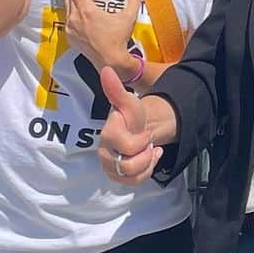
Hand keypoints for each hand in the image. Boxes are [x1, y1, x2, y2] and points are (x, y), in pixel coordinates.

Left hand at [62, 0, 140, 73]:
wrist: (110, 60)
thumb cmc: (117, 40)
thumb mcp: (128, 17)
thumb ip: (134, 2)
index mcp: (87, 11)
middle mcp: (76, 19)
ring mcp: (72, 29)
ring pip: (67, 10)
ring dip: (67, 1)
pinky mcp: (71, 38)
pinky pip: (68, 22)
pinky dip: (70, 15)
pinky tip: (73, 15)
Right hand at [98, 67, 163, 185]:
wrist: (135, 129)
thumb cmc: (131, 116)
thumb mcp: (129, 102)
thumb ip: (116, 89)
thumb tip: (106, 69)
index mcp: (107, 135)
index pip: (128, 146)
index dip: (141, 141)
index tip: (143, 132)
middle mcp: (104, 153)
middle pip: (129, 166)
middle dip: (145, 153)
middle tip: (146, 142)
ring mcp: (109, 166)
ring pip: (133, 175)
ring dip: (147, 162)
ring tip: (147, 151)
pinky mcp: (116, 177)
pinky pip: (135, 183)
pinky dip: (146, 171)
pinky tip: (149, 159)